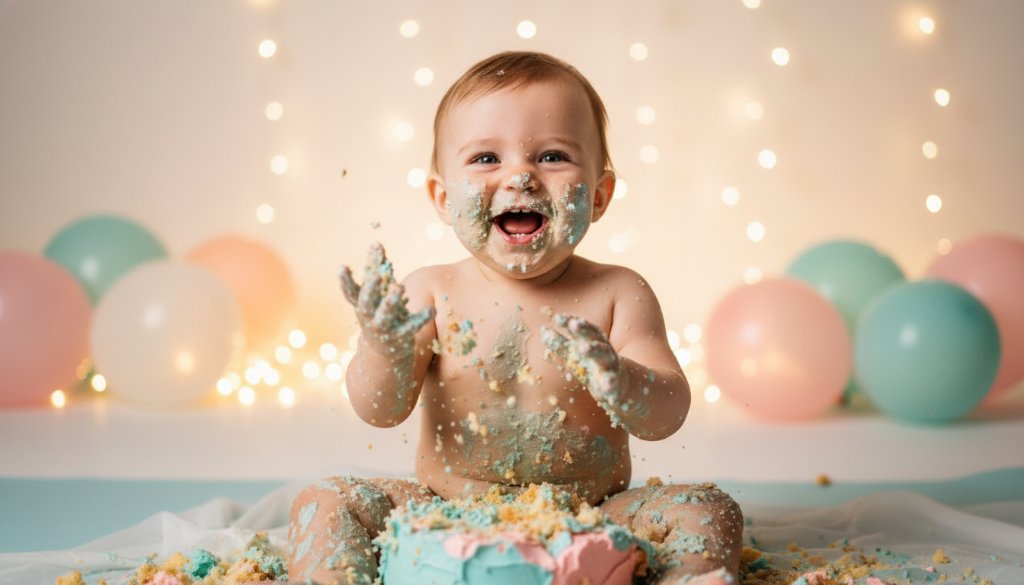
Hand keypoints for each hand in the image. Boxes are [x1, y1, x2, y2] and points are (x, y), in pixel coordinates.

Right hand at [338, 243, 434, 359]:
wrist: (385, 351)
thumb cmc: (379, 313)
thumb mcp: (377, 294)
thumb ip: (377, 271)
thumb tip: (376, 244)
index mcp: (361, 306)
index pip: (351, 292)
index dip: (345, 280)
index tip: (342, 266)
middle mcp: (368, 318)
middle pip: (365, 304)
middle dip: (370, 290)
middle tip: (376, 276)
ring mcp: (383, 329)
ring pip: (385, 317)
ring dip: (390, 302)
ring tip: (399, 287)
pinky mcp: (400, 337)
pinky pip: (411, 327)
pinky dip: (421, 318)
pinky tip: (432, 309)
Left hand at [541, 314, 626, 403]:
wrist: (619, 384)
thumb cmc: (593, 365)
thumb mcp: (576, 354)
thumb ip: (561, 344)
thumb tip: (543, 330)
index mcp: (593, 341)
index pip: (582, 328)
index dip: (570, 322)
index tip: (557, 318)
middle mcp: (603, 349)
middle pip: (593, 335)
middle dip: (584, 331)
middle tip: (573, 325)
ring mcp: (610, 365)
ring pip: (604, 355)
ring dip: (593, 350)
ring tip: (583, 348)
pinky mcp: (615, 382)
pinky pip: (613, 382)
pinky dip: (610, 384)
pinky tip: (607, 388)